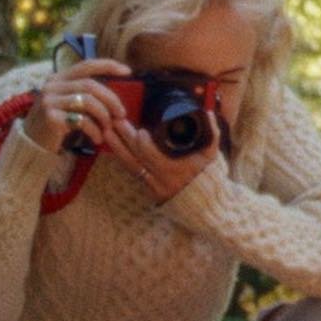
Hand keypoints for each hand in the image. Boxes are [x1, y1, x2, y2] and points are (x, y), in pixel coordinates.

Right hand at [25, 55, 132, 154]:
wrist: (33, 145)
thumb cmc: (57, 124)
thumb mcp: (68, 103)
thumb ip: (85, 94)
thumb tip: (117, 91)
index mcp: (58, 78)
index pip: (87, 65)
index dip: (108, 65)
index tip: (127, 71)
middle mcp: (52, 85)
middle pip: (90, 85)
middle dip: (111, 99)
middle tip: (122, 114)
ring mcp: (49, 100)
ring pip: (88, 101)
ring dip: (104, 116)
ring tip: (108, 128)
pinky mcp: (50, 118)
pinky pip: (82, 120)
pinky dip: (95, 130)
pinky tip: (98, 139)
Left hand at [101, 111, 221, 201]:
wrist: (208, 207)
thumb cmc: (210, 180)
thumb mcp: (212, 156)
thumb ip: (212, 133)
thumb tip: (209, 112)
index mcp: (174, 171)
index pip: (151, 154)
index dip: (143, 142)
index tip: (140, 130)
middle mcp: (160, 180)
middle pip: (135, 157)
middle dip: (124, 138)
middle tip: (115, 122)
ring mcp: (153, 187)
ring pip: (130, 166)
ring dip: (118, 148)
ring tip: (108, 134)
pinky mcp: (150, 191)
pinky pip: (134, 173)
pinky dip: (125, 159)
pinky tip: (116, 148)